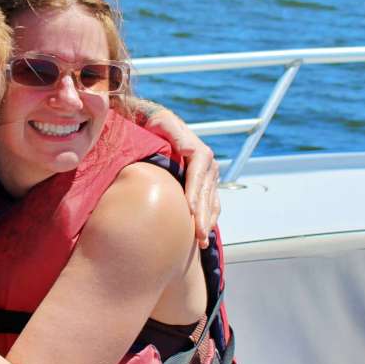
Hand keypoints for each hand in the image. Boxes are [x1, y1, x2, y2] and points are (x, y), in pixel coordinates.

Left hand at [144, 108, 220, 246]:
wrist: (153, 122)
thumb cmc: (153, 123)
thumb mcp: (162, 122)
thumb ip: (174, 133)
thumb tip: (190, 149)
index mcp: (199, 152)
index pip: (198, 177)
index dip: (195, 194)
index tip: (189, 211)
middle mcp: (208, 164)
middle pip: (206, 194)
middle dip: (202, 216)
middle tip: (198, 236)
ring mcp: (208, 175)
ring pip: (211, 202)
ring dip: (207, 222)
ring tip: (202, 242)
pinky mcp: (204, 184)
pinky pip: (210, 203)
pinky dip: (207, 218)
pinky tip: (201, 234)